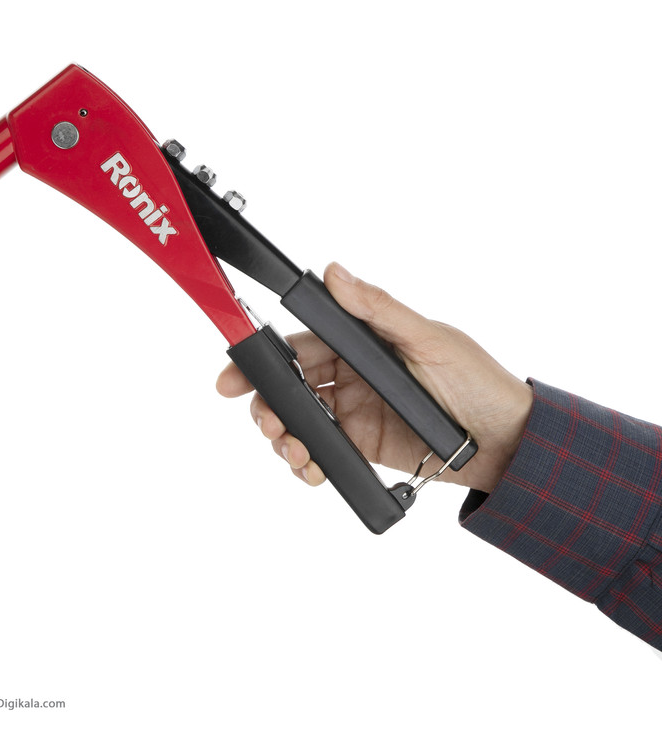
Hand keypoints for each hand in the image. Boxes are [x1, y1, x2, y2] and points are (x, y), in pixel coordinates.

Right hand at [216, 262, 533, 493]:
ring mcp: (354, 414)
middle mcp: (352, 377)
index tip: (234, 375)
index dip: (263, 359)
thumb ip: (379, 310)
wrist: (509, 443)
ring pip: (299, 422)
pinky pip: (322, 454)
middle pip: (290, 387)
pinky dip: (308, 464)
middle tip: (265, 423)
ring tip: (293, 452)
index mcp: (362, 345)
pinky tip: (311, 469)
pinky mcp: (362, 448)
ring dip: (284, 437)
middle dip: (266, 405)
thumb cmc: (478, 382)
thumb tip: (337, 273)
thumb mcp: (430, 340)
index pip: (300, 346)